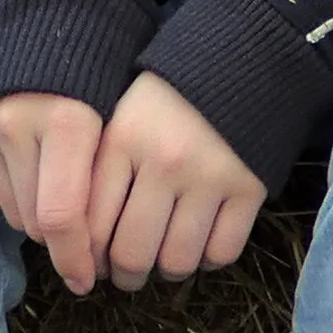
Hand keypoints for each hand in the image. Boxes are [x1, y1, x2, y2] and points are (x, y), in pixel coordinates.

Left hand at [0, 76, 263, 294]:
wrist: (240, 56)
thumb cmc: (167, 95)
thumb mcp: (120, 118)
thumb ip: (97, 172)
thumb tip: (82, 247)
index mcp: (122, 141)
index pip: (90, 226)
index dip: (86, 259)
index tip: (92, 266)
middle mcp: (164, 161)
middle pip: (132, 253)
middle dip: (125, 276)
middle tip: (126, 275)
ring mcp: (210, 176)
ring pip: (178, 260)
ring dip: (167, 271)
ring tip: (164, 261)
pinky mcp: (250, 187)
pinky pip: (222, 251)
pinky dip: (208, 259)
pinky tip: (201, 244)